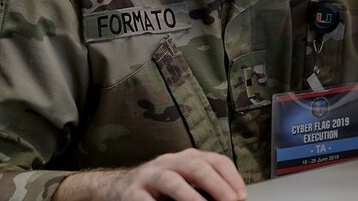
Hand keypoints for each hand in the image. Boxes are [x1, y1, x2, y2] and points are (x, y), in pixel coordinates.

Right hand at [99, 149, 245, 200]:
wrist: (116, 189)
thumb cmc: (157, 190)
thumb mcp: (183, 183)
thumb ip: (203, 188)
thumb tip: (232, 199)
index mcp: (185, 159)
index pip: (214, 160)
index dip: (231, 176)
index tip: (242, 195)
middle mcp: (168, 163)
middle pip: (195, 166)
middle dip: (215, 184)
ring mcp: (149, 176)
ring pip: (171, 180)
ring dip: (189, 196)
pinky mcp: (131, 192)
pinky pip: (145, 200)